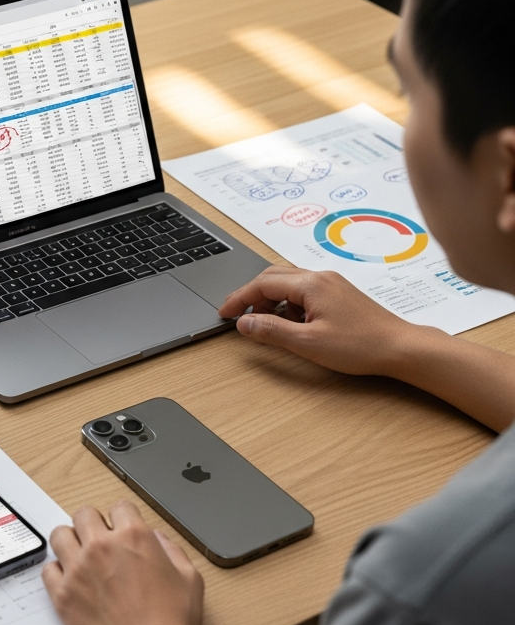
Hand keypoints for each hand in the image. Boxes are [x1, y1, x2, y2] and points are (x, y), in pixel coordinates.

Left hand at [42, 501, 203, 624]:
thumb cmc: (172, 624)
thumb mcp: (189, 578)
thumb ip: (172, 550)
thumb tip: (157, 539)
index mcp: (134, 537)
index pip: (119, 506)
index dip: (123, 518)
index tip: (121, 530)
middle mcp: (102, 546)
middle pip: (84, 514)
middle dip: (93, 525)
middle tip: (99, 542)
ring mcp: (78, 569)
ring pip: (60, 535)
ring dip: (70, 542)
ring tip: (80, 558)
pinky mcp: (63, 594)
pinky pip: (48, 569)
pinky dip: (57, 572)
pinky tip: (71, 582)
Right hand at [218, 265, 424, 375]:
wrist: (401, 347)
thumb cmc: (360, 345)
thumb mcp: (308, 343)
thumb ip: (272, 330)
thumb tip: (244, 322)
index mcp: (310, 284)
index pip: (262, 284)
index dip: (239, 298)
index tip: (224, 312)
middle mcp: (320, 277)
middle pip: (273, 277)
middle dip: (251, 295)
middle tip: (236, 314)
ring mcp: (331, 284)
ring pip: (288, 284)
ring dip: (270, 300)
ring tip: (265, 324)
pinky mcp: (339, 294)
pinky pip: (304, 291)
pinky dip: (288, 304)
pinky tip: (291, 324)